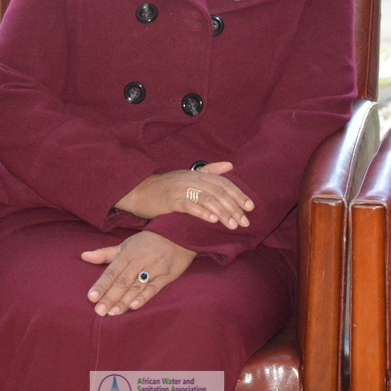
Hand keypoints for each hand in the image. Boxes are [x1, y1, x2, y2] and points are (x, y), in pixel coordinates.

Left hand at [82, 231, 195, 315]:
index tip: (91, 297)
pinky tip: (135, 306)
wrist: (179, 233)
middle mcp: (139, 261)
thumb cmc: (148, 241)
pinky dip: (144, 297)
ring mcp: (153, 268)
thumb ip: (105, 254)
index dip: (101, 285)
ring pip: (136, 286)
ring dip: (124, 301)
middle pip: (122, 281)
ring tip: (112, 313)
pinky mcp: (166, 275)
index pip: (111, 272)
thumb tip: (83, 256)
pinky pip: (154, 287)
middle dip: (110, 297)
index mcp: (127, 254)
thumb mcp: (126, 244)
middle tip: (99, 311)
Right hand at [114, 163, 252, 228]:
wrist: (139, 191)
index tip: (250, 207)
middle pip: (218, 191)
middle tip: (245, 222)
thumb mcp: (188, 176)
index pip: (223, 183)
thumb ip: (209, 171)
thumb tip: (230, 166)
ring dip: (222, 212)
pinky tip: (212, 220)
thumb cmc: (165, 187)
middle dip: (234, 207)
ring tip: (232, 225)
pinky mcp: (170, 201)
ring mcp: (180, 190)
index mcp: (197, 175)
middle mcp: (191, 179)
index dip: (238, 194)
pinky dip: (201, 212)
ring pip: (206, 199)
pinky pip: (188, 205)